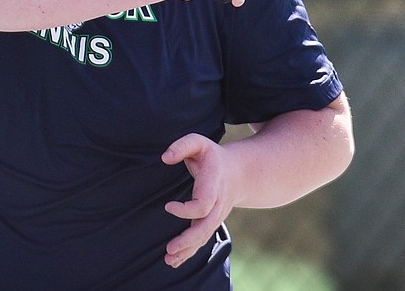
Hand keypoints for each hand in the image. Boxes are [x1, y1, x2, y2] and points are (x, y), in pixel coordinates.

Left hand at [161, 133, 240, 268]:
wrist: (239, 172)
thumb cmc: (212, 156)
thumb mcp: (199, 143)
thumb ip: (182, 146)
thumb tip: (165, 157)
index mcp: (214, 184)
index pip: (203, 204)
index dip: (186, 210)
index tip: (167, 206)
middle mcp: (218, 203)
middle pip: (205, 227)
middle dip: (188, 240)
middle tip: (169, 249)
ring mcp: (216, 215)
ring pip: (204, 237)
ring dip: (187, 251)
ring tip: (168, 260)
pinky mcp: (211, 222)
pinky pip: (202, 240)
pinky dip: (190, 252)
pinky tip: (175, 261)